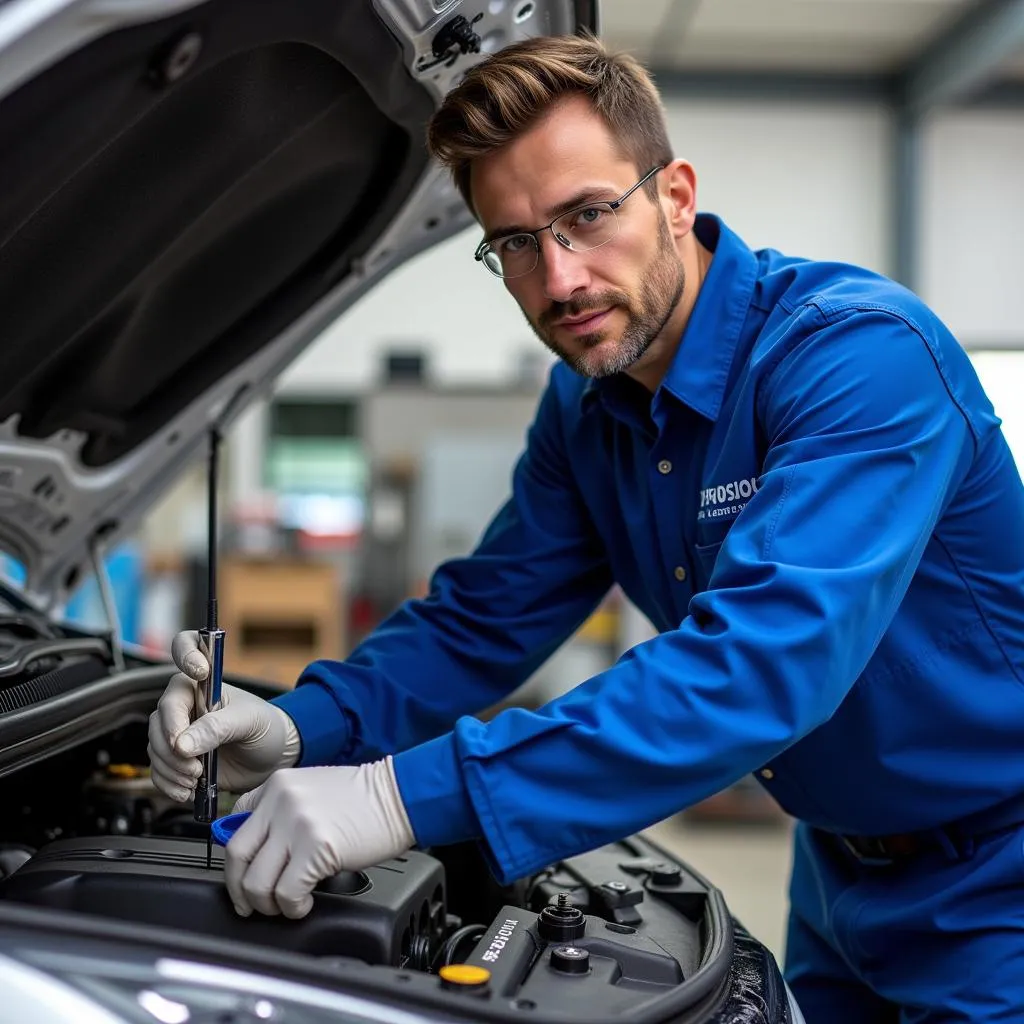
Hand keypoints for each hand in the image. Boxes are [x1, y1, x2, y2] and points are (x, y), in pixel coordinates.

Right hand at [147, 630, 301, 800]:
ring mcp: (179, 732)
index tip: (200, 673)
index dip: (185, 654)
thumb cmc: (265, 728)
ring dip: (170, 767)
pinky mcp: (178, 758)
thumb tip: (182, 744)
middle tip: (194, 764)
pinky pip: (159, 769)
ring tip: (195, 778)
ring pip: (155, 746)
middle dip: (172, 745)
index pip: (184, 649)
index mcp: (203, 682)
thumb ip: (218, 728)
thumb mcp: (249, 722)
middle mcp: (186, 704)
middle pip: (160, 718)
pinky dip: (168, 782)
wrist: (272, 757)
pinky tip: (186, 790)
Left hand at [225, 758, 414, 918]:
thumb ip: (281, 813)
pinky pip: (287, 892)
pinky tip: (306, 903)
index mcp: (277, 785)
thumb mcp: (312, 792)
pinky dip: (293, 908)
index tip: (244, 875)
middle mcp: (281, 800)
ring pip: (257, 882)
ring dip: (268, 904)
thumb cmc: (364, 799)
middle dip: (240, 889)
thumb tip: (259, 852)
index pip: (233, 825)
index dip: (237, 860)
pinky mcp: (317, 847)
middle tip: (251, 904)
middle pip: (236, 856)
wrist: (400, 795)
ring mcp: (297, 823)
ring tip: (286, 904)